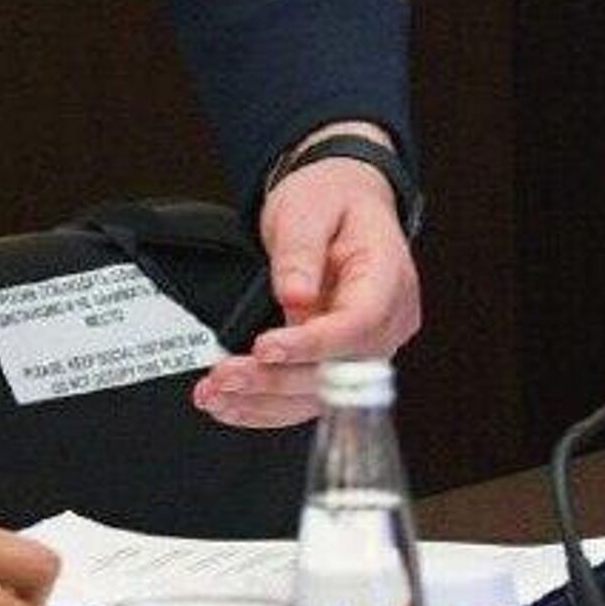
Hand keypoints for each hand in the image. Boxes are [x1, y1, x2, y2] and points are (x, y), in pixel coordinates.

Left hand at [192, 124, 421, 427]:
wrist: (339, 199)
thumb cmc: (331, 200)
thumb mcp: (308, 208)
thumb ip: (300, 252)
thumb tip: (294, 295)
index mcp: (388, 277)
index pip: (358, 325)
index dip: (312, 345)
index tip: (266, 348)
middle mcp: (386, 320)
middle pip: (338, 369)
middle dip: (276, 380)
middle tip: (225, 377)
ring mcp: (365, 347)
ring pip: (320, 393)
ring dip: (264, 402)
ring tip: (216, 396)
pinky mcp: (339, 361)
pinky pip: (308, 395)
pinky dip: (267, 406)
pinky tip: (231, 406)